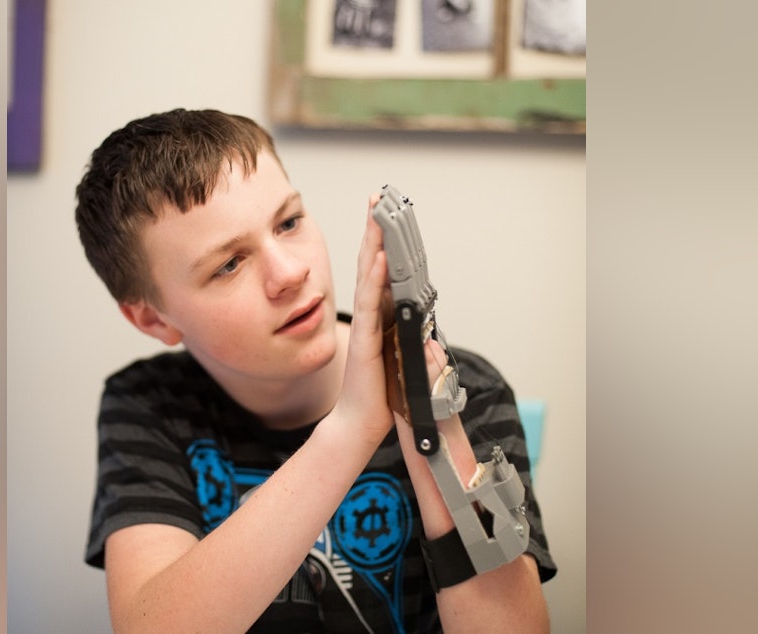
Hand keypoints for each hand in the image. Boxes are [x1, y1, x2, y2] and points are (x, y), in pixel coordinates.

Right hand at [330, 204, 394, 442]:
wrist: (361, 423)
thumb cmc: (379, 394)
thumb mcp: (401, 358)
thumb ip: (409, 338)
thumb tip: (425, 326)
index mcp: (381, 316)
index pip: (381, 271)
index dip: (383, 241)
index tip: (386, 213)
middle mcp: (372, 315)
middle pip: (371, 264)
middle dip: (374, 229)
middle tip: (376, 198)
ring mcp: (367, 325)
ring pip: (369, 276)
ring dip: (373, 244)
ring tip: (377, 215)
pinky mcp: (367, 339)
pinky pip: (371, 303)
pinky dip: (374, 279)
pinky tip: (377, 257)